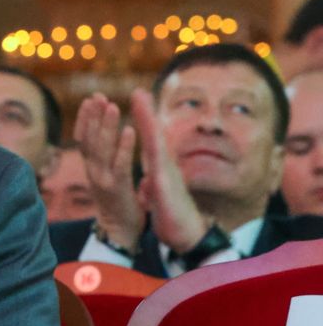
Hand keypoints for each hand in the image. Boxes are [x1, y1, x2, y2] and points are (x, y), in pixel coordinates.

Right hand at [74, 93, 143, 248]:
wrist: (121, 235)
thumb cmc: (121, 206)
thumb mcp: (110, 180)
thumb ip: (109, 161)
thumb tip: (109, 142)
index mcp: (92, 169)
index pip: (84, 139)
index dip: (86, 118)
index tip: (91, 99)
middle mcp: (93, 173)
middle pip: (88, 139)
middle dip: (92, 116)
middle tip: (97, 96)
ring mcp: (103, 181)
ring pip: (101, 149)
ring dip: (106, 126)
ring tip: (112, 106)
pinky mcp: (118, 190)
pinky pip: (120, 164)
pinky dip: (124, 146)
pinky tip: (130, 130)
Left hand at [130, 90, 207, 253]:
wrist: (187, 235)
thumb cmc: (173, 215)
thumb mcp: (157, 195)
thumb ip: (151, 184)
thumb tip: (145, 180)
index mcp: (158, 168)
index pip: (149, 140)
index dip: (143, 121)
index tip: (137, 100)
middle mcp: (162, 166)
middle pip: (153, 135)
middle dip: (146, 112)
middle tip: (139, 90)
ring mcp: (165, 174)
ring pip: (155, 142)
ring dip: (148, 120)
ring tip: (140, 99)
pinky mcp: (164, 186)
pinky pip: (157, 164)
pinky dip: (153, 148)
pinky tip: (149, 135)